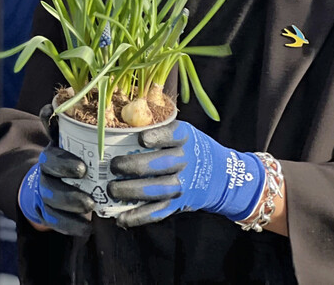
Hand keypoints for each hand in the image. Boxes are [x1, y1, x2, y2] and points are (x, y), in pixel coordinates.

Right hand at [16, 104, 93, 236]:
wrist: (49, 180)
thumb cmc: (65, 155)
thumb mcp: (62, 139)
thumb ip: (58, 124)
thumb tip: (52, 104)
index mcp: (49, 157)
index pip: (51, 159)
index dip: (64, 163)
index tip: (83, 169)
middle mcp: (44, 176)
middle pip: (51, 185)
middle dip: (69, 192)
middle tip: (89, 199)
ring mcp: (46, 196)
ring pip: (53, 204)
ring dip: (71, 209)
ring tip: (90, 211)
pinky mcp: (49, 214)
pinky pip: (57, 223)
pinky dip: (72, 226)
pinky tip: (86, 228)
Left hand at [107, 120, 263, 227]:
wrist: (222, 176)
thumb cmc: (191, 148)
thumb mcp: (182, 131)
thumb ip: (156, 126)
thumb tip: (121, 116)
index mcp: (185, 138)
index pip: (171, 135)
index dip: (156, 137)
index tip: (141, 138)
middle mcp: (185, 161)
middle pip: (159, 164)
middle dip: (132, 165)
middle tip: (113, 165)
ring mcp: (183, 185)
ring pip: (156, 190)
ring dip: (130, 191)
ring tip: (112, 188)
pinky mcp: (178, 204)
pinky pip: (157, 212)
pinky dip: (138, 217)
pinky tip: (120, 218)